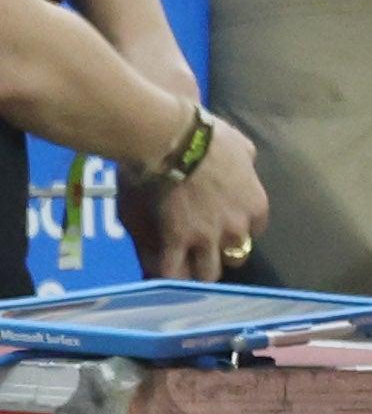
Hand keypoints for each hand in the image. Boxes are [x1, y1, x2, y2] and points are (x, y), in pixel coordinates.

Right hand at [128, 111, 267, 281]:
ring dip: (195, 270)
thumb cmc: (210, 138)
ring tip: (180, 264)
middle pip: (235, 259)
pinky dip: (167, 274)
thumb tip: (242, 165)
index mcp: (255, 206)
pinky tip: (159, 272)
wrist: (176, 142)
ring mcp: (205, 238)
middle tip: (201, 246)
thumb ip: (245, 165)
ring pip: (207, 274)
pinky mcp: (176, 241)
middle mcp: (235, 228)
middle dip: (219, 254)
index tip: (223, 224)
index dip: (237, 229)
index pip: (254, 232)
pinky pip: (172, 271)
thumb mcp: (243, 147)